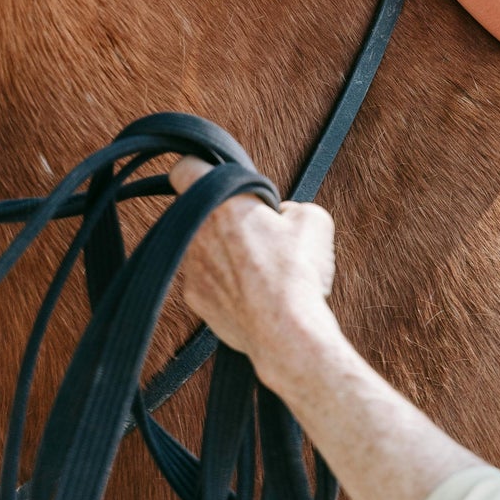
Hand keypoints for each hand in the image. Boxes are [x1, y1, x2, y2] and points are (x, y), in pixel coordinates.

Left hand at [170, 157, 339, 386]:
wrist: (286, 330)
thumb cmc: (297, 270)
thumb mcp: (313, 218)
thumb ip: (289, 207)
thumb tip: (281, 217)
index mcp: (222, 202)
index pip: (185, 169)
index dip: (199, 169)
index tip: (215, 177)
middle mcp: (198, 231)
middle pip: (200, 212)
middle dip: (223, 216)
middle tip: (253, 229)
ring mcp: (192, 267)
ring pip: (202, 247)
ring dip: (222, 251)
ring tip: (258, 267)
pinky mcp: (196, 299)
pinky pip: (207, 280)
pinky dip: (224, 283)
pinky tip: (252, 292)